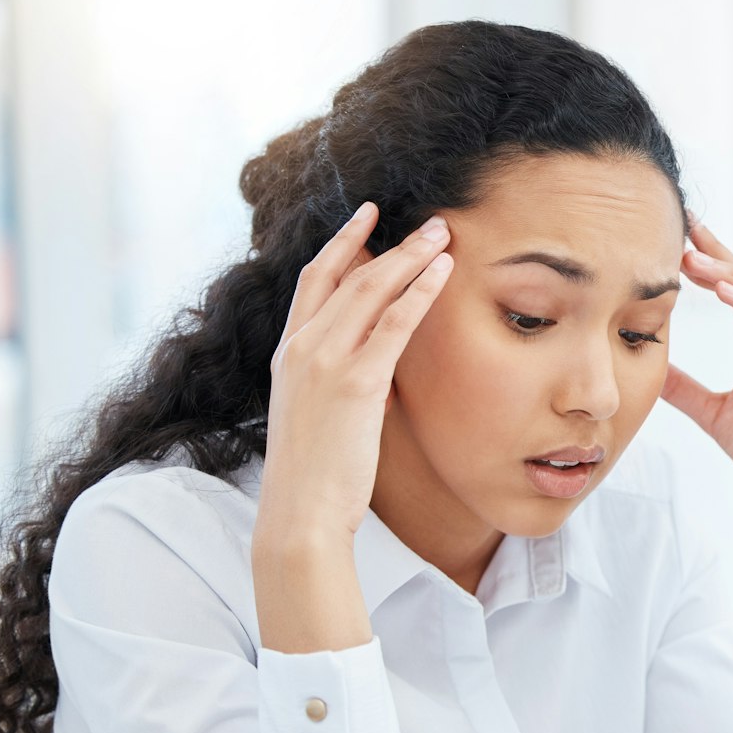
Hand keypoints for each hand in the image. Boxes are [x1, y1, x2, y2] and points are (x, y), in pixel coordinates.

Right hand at [253, 202, 451, 652]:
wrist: (299, 514)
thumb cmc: (315, 476)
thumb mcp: (321, 418)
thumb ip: (341, 386)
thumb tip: (373, 375)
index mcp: (289, 354)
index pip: (314, 282)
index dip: (343, 245)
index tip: (369, 217)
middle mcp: (301, 348)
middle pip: (345, 275)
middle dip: (386, 242)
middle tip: (427, 220)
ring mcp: (325, 362)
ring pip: (370, 290)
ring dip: (409, 257)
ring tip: (444, 233)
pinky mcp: (356, 383)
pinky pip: (392, 325)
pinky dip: (418, 293)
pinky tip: (441, 272)